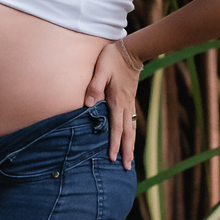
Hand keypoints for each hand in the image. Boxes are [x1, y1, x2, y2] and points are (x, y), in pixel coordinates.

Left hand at [84, 38, 143, 166]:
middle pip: (127, 133)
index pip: (116, 127)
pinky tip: (130, 139)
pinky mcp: (129, 100)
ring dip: (131, 145)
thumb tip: (88, 105)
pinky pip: (131, 122)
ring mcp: (129, 103)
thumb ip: (94, 86)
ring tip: (130, 160)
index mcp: (117, 100)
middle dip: (126, 151)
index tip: (112, 158)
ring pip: (131, 129)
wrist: (131, 50)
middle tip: (126, 168)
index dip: (114, 143)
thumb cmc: (112, 59)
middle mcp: (125, 105)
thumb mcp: (100, 70)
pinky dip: (131, 134)